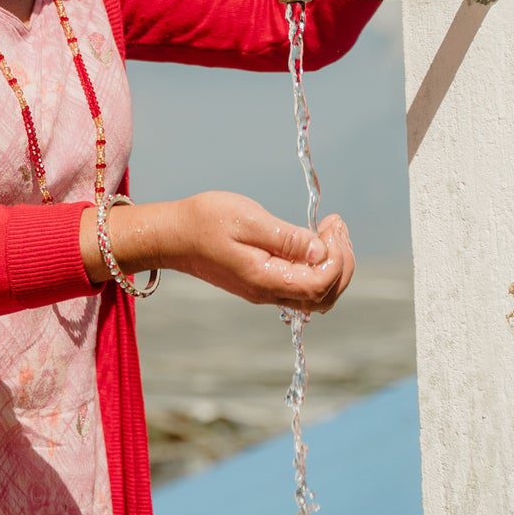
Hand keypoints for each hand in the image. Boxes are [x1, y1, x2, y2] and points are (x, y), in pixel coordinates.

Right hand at [165, 192, 354, 313]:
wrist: (172, 235)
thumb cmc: (203, 222)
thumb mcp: (247, 219)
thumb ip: (286, 238)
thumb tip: (321, 251)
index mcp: (265, 279)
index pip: (320, 284)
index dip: (337, 258)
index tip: (331, 225)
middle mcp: (268, 291)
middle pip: (325, 295)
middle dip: (341, 261)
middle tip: (335, 226)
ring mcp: (265, 289)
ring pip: (316, 293)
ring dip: (332, 265)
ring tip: (329, 231)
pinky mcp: (262, 281)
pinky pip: (301, 285)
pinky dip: (317, 265)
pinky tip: (313, 240)